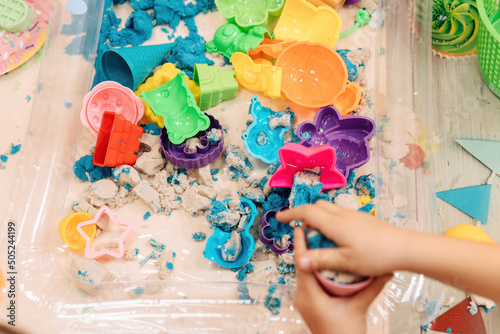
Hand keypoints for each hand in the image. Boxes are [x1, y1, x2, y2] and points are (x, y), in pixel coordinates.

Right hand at [276, 200, 408, 276]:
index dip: (291, 213)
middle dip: (304, 214)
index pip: (307, 212)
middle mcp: (343, 215)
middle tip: (299, 229)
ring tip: (317, 235)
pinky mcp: (362, 219)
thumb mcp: (347, 262)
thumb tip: (300, 261)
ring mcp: (354, 215)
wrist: (405, 248)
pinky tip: (336, 236)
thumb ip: (322, 260)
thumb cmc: (376, 255)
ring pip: (329, 208)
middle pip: (317, 206)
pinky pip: (339, 213)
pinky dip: (329, 220)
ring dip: (318, 217)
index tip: (279, 217)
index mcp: (336, 223)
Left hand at [293, 227, 391, 333]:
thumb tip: (387, 271)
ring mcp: (303, 301)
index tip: (301, 227)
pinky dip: (313, 269)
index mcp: (310, 296)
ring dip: (309, 257)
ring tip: (317, 240)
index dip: (301, 245)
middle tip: (312, 229)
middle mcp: (302, 297)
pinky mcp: (308, 303)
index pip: (302, 264)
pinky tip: (323, 261)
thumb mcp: (360, 308)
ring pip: (303, 273)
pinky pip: (307, 280)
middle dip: (306, 247)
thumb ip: (372, 287)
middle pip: (301, 266)